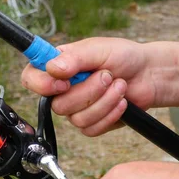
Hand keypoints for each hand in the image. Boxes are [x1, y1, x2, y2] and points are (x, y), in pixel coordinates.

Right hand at [21, 37, 155, 135]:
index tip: (64, 81)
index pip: (30, 78)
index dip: (42, 84)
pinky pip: (91, 128)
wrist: (148, 74)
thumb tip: (53, 68)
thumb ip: (75, 57)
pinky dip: (110, 114)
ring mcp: (75, 108)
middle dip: (88, 91)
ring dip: (104, 101)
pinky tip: (122, 102)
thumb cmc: (122, 56)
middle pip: (57, 105)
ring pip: (76, 119)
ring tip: (119, 85)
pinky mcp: (91, 123)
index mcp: (56, 67)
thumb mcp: (98, 49)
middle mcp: (61, 89)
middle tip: (107, 75)